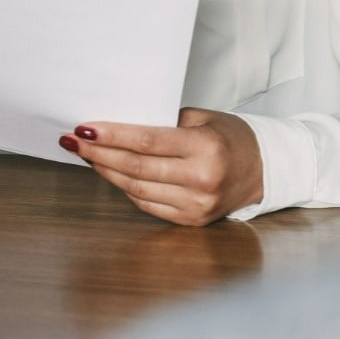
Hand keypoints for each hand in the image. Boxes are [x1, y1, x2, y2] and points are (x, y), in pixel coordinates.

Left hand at [59, 108, 263, 225]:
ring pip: (137, 189)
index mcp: (206, 148)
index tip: (84, 129)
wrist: (264, 170)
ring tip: (87, 156)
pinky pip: (148, 205)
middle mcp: (201, 179)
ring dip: (107, 172)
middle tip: (74, 141)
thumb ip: (164, 121)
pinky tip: (112, 174)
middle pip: (137, 167)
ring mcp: (197, 204)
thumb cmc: (230, 136)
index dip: (112, 136)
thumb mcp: (202, 117)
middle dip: (100, 154)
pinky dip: (126, 189)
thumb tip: (118, 123)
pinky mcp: (192, 221)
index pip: (148, 142)